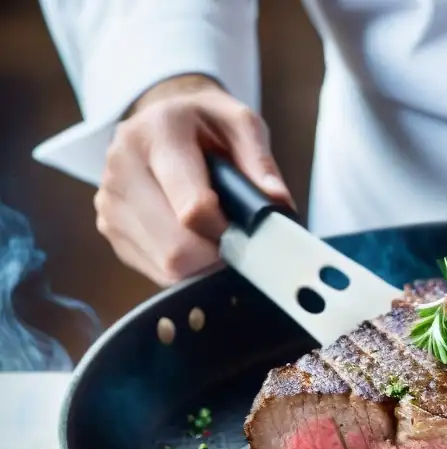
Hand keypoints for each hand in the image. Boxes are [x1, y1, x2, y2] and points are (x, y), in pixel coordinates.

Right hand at [94, 74, 292, 285]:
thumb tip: (276, 204)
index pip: (193, 208)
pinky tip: (192, 240)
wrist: (161, 119)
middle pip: (176, 247)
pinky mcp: (108, 226)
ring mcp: (109, 199)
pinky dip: (184, 267)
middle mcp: (122, 164)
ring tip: (214, 235)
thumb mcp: (241, 124)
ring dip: (201, 264)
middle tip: (235, 240)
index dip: (228, 232)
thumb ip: (261, 163)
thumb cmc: (206, 124)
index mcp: (157, 133)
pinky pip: (155, 269)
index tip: (246, 232)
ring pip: (166, 264)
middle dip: (216, 254)